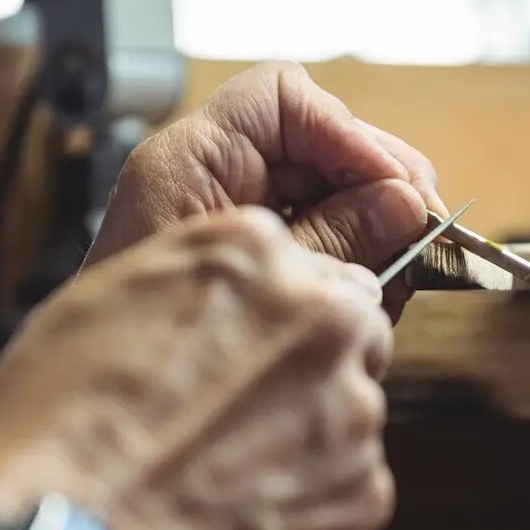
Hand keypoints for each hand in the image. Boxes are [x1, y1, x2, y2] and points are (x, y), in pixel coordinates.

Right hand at [0, 207, 395, 529]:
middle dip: (306, 375)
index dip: (270, 322)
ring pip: (348, 421)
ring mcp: (352, 412)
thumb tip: (218, 308)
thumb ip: (190, 286)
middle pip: (348, 338)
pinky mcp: (363, 497)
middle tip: (235, 425)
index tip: (240, 359)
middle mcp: (322, 321)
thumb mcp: (101, 303)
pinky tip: (233, 529)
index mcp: (254, 255)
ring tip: (217, 487)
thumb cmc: (54, 430)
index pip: (305, 272)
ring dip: (302, 446)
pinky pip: (345, 496)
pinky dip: (303, 514)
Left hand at [84, 61, 447, 320]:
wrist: (105, 429)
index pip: (278, 99)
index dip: (344, 132)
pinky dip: (351, 263)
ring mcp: (231, 218)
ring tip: (403, 269)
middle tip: (423, 226)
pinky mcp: (249, 260)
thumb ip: (331, 241)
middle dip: (376, 184)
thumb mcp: (256, 285)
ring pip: (327, 194)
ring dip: (373, 228)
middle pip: (316, 146)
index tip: (390, 184)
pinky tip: (375, 294)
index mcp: (190, 163)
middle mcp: (209, 178)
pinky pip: (315, 239)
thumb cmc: (149, 350)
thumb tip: (404, 206)